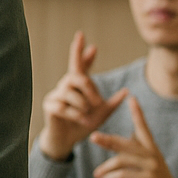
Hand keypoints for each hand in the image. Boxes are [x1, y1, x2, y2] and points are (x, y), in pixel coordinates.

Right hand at [38, 31, 128, 161]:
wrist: (68, 141)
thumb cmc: (84, 125)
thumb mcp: (102, 114)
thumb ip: (112, 103)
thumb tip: (127, 91)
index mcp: (78, 86)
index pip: (79, 65)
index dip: (81, 51)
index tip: (81, 36)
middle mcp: (65, 87)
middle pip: (77, 77)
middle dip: (90, 89)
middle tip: (98, 102)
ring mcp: (55, 96)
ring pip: (70, 93)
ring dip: (83, 104)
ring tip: (87, 114)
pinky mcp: (50, 106)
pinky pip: (64, 107)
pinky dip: (76, 115)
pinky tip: (81, 120)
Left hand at [90, 96, 177, 177]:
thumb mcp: (147, 163)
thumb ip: (133, 152)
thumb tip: (114, 141)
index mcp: (151, 148)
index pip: (143, 127)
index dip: (137, 113)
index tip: (131, 98)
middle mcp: (152, 155)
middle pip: (125, 143)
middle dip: (108, 140)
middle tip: (92, 137)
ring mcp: (150, 167)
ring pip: (121, 161)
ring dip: (105, 168)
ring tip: (97, 174)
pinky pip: (123, 176)